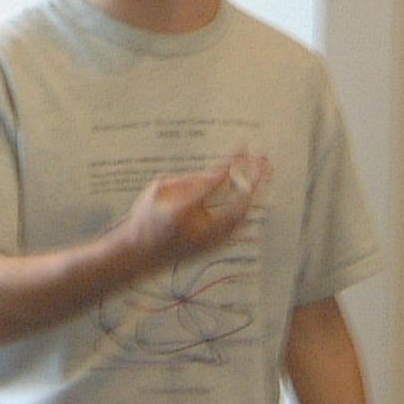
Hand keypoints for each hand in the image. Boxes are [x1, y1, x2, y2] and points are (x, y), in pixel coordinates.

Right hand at [119, 153, 268, 270]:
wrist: (137, 257)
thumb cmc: (143, 220)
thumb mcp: (156, 190)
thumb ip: (187, 181)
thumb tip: (216, 174)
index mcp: (182, 212)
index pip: (215, 182)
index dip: (231, 163)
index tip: (242, 146)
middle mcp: (201, 229)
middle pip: (238, 202)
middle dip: (254, 178)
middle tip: (264, 158)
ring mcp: (210, 241)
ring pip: (243, 215)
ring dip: (256, 192)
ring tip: (265, 172)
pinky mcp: (214, 248)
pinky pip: (238, 225)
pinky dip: (248, 207)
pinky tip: (255, 193)